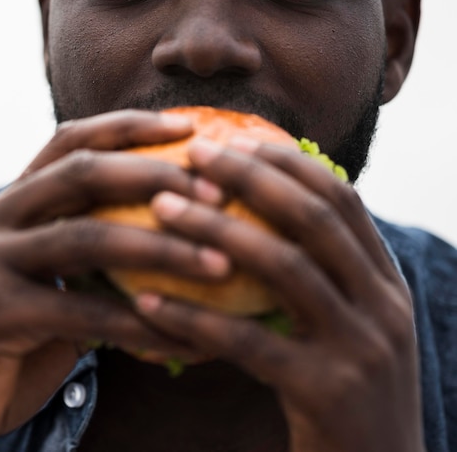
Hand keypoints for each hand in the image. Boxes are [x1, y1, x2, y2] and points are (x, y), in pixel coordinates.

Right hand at [0, 111, 229, 450]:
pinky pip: (84, 314)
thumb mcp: (46, 277)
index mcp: (10, 201)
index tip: (189, 127)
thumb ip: (87, 249)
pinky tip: (185, 338)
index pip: (70, 140)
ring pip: (88, 238)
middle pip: (83, 173)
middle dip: (157, 175)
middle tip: (219, 191)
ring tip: (221, 264)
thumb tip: (177, 234)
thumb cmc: (9, 334)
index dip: (131, 126)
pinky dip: (142, 325)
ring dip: (164, 250)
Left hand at [135, 137, 424, 451]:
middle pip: (313, 217)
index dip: (288, 163)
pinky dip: (196, 317)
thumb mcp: (346, 326)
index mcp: (385, 280)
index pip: (340, 198)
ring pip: (284, 267)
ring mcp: (362, 347)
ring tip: (162, 207)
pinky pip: (250, 342)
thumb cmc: (345, 393)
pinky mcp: (328, 393)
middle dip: (251, 176)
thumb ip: (318, 276)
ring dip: (216, 230)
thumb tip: (254, 225)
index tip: (238, 140)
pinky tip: (149, 303)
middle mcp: (383, 304)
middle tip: (194, 154)